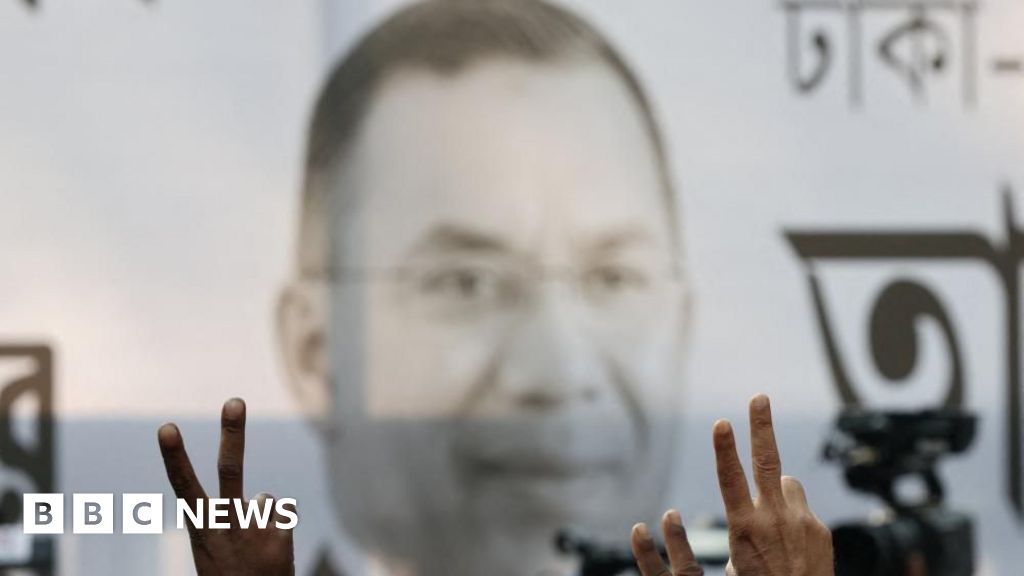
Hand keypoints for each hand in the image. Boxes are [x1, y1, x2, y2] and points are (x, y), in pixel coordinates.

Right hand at [158, 398, 295, 575]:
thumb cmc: (230, 573)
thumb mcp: (215, 545)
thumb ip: (230, 515)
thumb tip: (265, 495)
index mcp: (201, 527)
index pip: (183, 486)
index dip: (175, 455)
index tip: (167, 427)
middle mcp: (227, 526)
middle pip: (230, 470)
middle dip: (232, 433)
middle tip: (235, 401)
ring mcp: (255, 530)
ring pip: (264, 499)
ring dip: (261, 519)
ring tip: (255, 548)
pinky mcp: (280, 536)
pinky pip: (281, 515)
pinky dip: (277, 529)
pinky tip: (272, 552)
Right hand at [630, 394, 833, 575]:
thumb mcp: (738, 564)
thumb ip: (747, 529)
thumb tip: (755, 512)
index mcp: (745, 527)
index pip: (731, 479)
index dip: (724, 448)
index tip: (722, 423)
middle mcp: (773, 519)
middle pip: (767, 461)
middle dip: (761, 426)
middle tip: (759, 398)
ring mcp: (801, 522)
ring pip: (787, 484)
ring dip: (778, 491)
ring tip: (775, 521)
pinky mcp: (821, 529)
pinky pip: (802, 509)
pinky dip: (795, 517)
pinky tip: (794, 543)